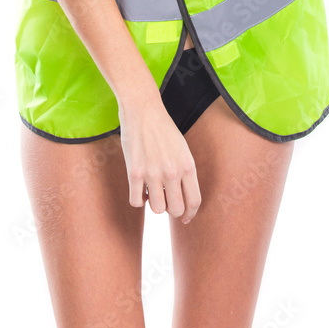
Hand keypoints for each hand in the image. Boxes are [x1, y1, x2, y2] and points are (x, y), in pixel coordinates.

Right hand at [119, 96, 201, 223]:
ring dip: (154, 204)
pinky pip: (137, 201)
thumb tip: (183, 197)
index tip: (185, 218)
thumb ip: (184, 172)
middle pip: (176, 210)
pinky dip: (138, 199)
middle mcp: (172, 172)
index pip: (194, 201)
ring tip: (152, 192)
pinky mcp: (135, 172)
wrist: (143, 109)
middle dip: (171, 209)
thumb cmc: (163, 128)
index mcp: (188, 165)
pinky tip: (139, 189)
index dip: (190, 213)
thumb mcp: (182, 149)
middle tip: (165, 199)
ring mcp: (153, 173)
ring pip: (157, 209)